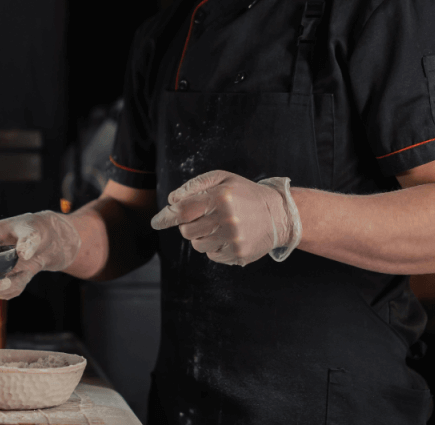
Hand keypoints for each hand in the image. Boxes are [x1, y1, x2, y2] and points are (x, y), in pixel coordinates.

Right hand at [0, 211, 80, 299]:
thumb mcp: (36, 229)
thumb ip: (29, 239)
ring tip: (26, 271)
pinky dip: (16, 288)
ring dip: (5, 286)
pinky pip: (3, 293)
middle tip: (6, 282)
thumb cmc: (40, 228)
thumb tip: (22, 254)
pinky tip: (26, 274)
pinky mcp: (5, 280)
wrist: (54, 241)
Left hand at [150, 170, 299, 265]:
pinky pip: (211, 255)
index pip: (182, 211)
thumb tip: (172, 201)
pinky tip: (227, 236)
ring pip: (197, 245)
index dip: (165, 217)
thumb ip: (195, 186)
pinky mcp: (238, 254)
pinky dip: (214, 247)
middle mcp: (226, 219)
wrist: (278, 214)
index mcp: (220, 198)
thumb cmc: (244, 193)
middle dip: (189, 225)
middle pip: (186, 231)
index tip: (155, 222)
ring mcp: (233, 239)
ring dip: (201, 237)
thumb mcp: (222, 179)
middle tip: (203, 218)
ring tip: (218, 226)